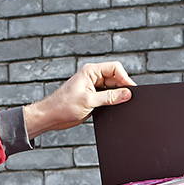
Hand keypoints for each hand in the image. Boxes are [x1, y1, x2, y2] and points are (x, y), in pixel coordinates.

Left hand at [22, 61, 136, 136]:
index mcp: (90, 71)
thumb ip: (110, 97)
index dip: (125, 78)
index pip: (115, 68)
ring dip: (118, 95)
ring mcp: (93, 87)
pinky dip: (113, 101)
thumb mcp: (89, 100)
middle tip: (128, 99)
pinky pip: (108, 96)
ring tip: (119, 104)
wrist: (51, 116)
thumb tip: (127, 94)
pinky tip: (114, 107)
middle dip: (123, 87)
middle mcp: (93, 77)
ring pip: (113, 88)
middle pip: (116, 78)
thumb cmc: (63, 105)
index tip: (131, 90)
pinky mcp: (93, 97)